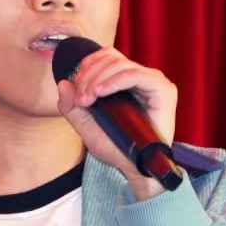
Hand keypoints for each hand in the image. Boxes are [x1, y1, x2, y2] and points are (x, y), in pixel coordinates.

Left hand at [55, 46, 177, 200]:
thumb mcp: (86, 125)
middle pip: (111, 58)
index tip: (76, 92)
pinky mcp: (163, 89)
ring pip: (120, 64)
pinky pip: (135, 75)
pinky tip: (100, 93)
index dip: (87, 67)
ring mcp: (153, 82)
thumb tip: (63, 83)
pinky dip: (114, 81)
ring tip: (88, 99)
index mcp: (126, 81)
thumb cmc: (116, 148)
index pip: (106, 57)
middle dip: (89, 75)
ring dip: (98, 80)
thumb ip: (72, 106)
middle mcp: (141, 78)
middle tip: (81, 99)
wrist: (135, 169)